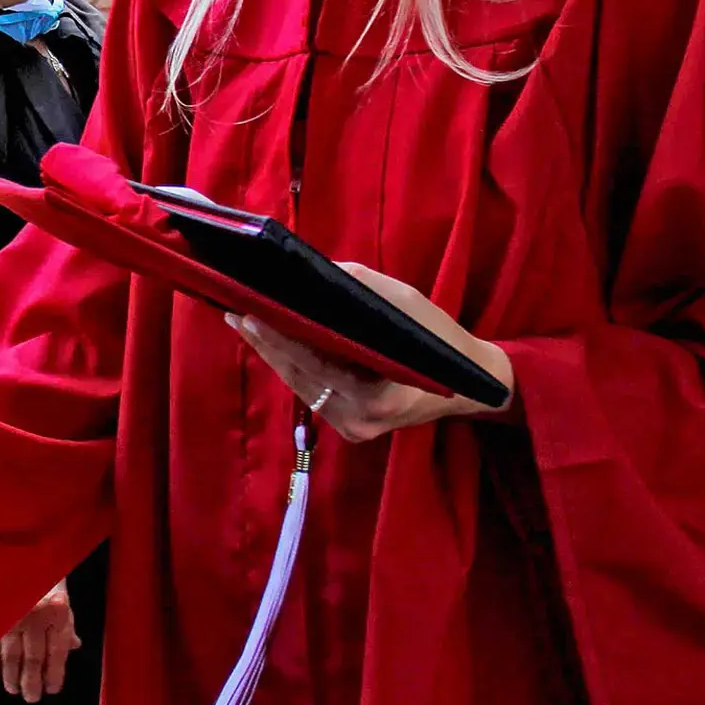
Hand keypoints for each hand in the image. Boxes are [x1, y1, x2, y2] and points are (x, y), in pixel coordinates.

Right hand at [0, 581, 80, 701]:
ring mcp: (12, 617)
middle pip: (33, 660)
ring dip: (12, 678)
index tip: (51, 689)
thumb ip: (66, 624)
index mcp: (58, 613)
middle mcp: (36, 616)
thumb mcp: (61, 599)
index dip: (54, 674)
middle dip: (31, 684)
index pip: (57, 653)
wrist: (17, 553)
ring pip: (12, 658)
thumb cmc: (43, 579)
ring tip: (13, 689)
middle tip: (31, 698)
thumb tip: (73, 647)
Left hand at [227, 264, 512, 443]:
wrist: (470, 384)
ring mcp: (353, 430)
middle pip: (300, 375)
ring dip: (273, 353)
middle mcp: (361, 419)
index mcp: (380, 394)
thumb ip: (358, 289)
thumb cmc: (439, 340)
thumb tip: (311, 273)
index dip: (280, 336)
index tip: (249, 311)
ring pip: (301, 386)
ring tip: (244, 320)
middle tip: (235, 309)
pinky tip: (273, 341)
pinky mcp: (350, 430)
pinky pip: (312, 392)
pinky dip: (294, 365)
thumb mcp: (405, 303)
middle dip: (266, 341)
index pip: (317, 361)